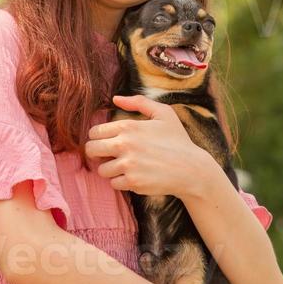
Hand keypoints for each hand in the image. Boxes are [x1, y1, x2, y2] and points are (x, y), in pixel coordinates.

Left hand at [85, 94, 213, 197]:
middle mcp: (124, 145)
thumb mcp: (164, 113)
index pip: (94, 132)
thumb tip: (115, 99)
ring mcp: (127, 165)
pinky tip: (134, 176)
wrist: (191, 169)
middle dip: (97, 153)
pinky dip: (121, 182)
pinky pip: (113, 184)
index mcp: (127, 126)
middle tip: (109, 155)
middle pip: (91, 150)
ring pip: (101, 169)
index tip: (107, 142)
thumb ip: (138, 102)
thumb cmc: (177, 140)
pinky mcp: (132, 182)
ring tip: (125, 166)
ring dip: (110, 169)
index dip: (98, 137)